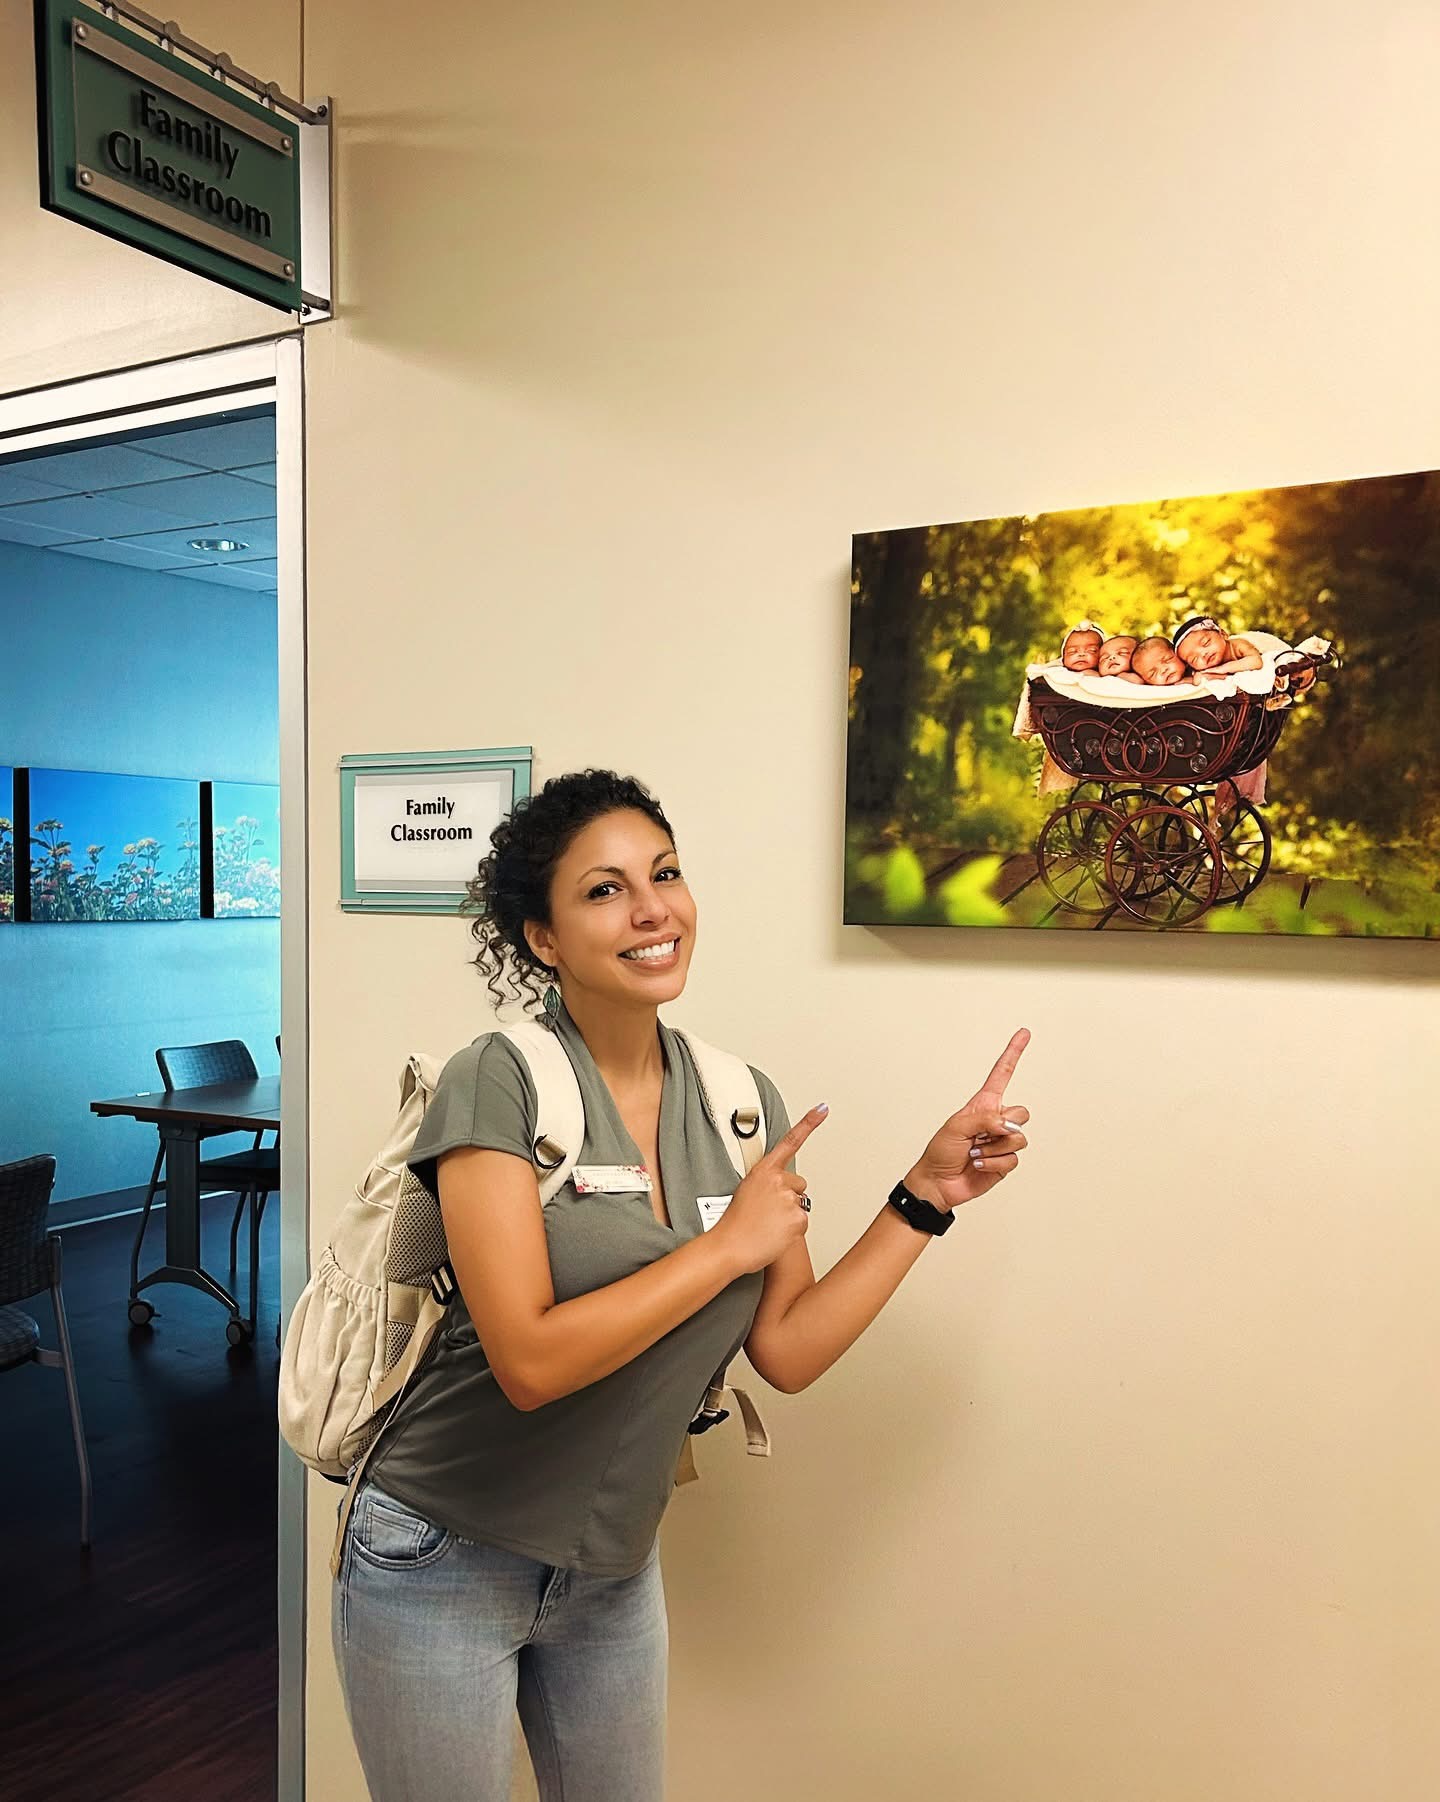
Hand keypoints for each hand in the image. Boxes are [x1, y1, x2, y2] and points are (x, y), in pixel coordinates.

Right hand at [712, 1104, 828, 1274]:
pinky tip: (775, 1233)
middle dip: (789, 1197)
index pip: (790, 1142)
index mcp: (763, 1171)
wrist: (730, 1246)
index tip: (822, 1109)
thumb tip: (782, 1187)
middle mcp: (778, 1181)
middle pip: (799, 1185)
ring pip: (800, 1205)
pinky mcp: (798, 1217)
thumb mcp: (746, 1192)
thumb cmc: (735, 1223)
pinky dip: (792, 1230)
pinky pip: (803, 1222)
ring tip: (768, 1225)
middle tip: (768, 1212)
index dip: (808, 1123)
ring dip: (789, 1216)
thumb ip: (766, 1183)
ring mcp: (789, 1199)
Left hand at [903, 1030, 1030, 1212]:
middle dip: (1003, 1125)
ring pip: (1019, 1138)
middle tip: (981, 1136)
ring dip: (993, 1148)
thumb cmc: (941, 1150)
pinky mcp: (1005, 1161)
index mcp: (983, 1104)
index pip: (1002, 1074)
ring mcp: (1001, 1141)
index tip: (1024, 1034)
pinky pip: (1013, 1159)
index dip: (1013, 1053)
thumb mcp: (956, 1126)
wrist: (939, 1182)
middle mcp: (995, 1121)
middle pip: (1021, 1113)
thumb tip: (1007, 1125)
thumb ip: (984, 1119)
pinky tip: (978, 1165)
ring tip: (974, 1152)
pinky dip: (994, 1163)